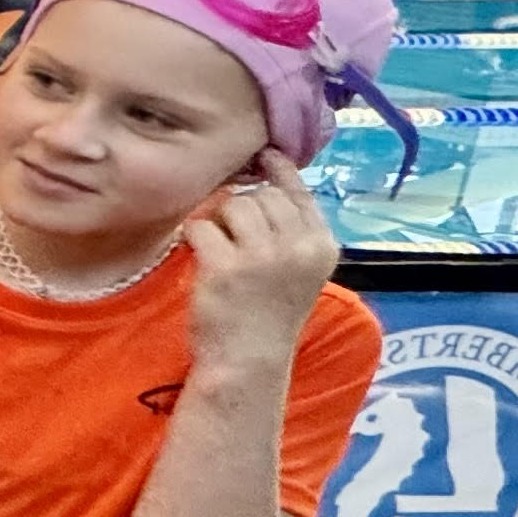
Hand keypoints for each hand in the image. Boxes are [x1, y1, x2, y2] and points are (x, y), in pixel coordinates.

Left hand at [180, 153, 336, 382]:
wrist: (249, 361)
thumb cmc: (268, 312)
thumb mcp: (298, 268)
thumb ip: (293, 227)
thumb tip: (273, 170)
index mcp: (323, 247)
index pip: (300, 194)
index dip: (280, 172)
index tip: (265, 155)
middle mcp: (300, 249)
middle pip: (262, 196)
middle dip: (241, 207)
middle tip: (232, 236)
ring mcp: (264, 258)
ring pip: (234, 205)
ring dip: (218, 220)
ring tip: (219, 248)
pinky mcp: (226, 268)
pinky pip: (201, 226)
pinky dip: (194, 237)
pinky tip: (200, 255)